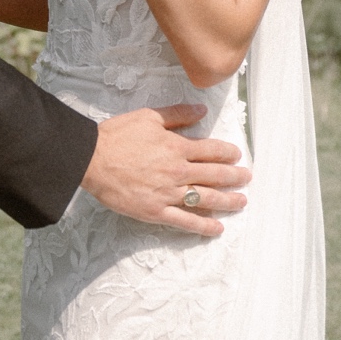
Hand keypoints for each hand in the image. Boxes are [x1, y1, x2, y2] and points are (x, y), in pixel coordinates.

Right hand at [80, 103, 249, 238]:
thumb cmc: (118, 135)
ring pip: (206, 199)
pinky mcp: (156, 211)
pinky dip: (203, 226)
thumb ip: (178, 114)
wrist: (93, 159)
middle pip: (214, 176)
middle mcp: (177, 171)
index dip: (228, 153)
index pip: (211, 150)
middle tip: (247, 178)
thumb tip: (202, 110)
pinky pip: (185, 221)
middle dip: (235, 177)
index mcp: (176, 147)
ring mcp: (168, 193)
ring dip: (227, 201)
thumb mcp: (149, 116)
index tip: (237, 155)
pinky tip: (217, 228)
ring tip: (241, 202)